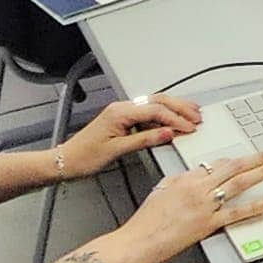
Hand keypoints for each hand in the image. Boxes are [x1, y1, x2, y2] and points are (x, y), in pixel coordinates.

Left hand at [59, 94, 198, 175]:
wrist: (66, 161)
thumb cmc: (85, 157)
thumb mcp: (117, 150)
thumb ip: (145, 140)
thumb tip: (168, 133)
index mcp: (120, 112)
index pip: (155, 111)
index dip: (175, 119)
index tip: (190, 128)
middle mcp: (122, 108)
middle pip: (157, 101)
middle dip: (179, 108)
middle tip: (197, 117)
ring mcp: (122, 112)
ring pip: (153, 104)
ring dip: (173, 108)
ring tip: (191, 114)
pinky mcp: (122, 119)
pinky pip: (147, 112)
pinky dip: (162, 115)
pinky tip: (172, 121)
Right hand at [127, 150, 262, 255]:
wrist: (139, 241)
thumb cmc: (147, 220)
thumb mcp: (162, 189)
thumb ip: (182, 181)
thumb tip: (196, 178)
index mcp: (187, 178)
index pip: (217, 164)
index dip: (235, 161)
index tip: (247, 160)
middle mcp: (199, 189)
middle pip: (234, 167)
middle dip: (257, 158)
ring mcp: (206, 206)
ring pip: (240, 183)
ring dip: (262, 173)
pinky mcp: (209, 224)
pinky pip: (238, 212)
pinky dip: (257, 205)